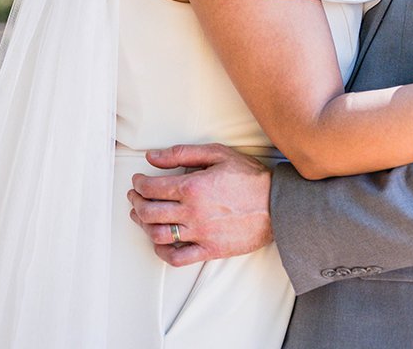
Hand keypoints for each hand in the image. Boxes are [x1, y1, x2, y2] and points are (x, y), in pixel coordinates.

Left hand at [127, 143, 272, 266]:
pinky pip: (176, 258)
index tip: (138, 180)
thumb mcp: (218, 154)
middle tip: (135, 196)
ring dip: (143, 225)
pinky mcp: (209, 249)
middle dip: (136, 202)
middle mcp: (192, 212)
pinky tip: (160, 242)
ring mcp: (200, 233)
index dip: (138, 183)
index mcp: (192, 187)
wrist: (277, 205)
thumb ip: (182, 154)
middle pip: (149, 211)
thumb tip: (152, 157)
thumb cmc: (250, 178)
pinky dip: (162, 252)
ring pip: (158, 234)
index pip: (151, 188)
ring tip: (142, 216)